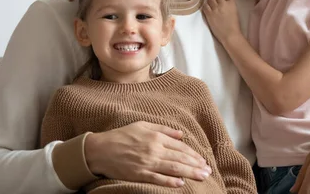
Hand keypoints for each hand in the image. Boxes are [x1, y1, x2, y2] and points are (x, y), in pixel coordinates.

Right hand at [85, 121, 212, 187]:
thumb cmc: (122, 135)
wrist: (100, 149)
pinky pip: (158, 179)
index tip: (203, 159)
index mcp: (156, 137)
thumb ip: (163, 130)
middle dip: (196, 165)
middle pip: (180, 158)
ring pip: (173, 168)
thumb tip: (181, 135)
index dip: (193, 154)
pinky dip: (170, 182)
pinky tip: (181, 183)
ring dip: (190, 173)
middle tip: (208, 170)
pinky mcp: (139, 174)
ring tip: (202, 176)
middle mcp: (154, 149)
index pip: (180, 147)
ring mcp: (147, 163)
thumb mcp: (143, 125)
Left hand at [202, 0, 241, 43]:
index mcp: (231, 3)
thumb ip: (230, 5)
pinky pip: (204, 6)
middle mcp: (223, 4)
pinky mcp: (209, 14)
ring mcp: (215, 9)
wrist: (230, 35)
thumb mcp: (235, 12)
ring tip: (212, 8)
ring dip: (210, 2)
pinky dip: (206, 8)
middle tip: (216, 4)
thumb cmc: (234, 26)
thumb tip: (224, 2)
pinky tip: (208, 11)